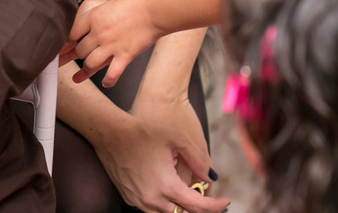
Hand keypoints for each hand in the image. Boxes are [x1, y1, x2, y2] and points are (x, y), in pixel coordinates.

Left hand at [64, 0, 161, 87]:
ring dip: (87, 69)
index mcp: (95, 16)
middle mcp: (99, 33)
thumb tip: (110, 3)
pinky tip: (106, 82)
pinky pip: (112, 74)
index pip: (72, 32)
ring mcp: (112, 46)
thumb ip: (109, 1)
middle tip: (74, 58)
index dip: (68, 40)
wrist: (159, 9)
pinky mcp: (125, 56)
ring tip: (84, 72)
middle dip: (76, 55)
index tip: (67, 44)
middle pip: (79, 50)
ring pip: (90, 64)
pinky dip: (108, 81)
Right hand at [94, 112, 227, 212]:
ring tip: (192, 197)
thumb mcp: (177, 139)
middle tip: (211, 201)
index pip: (198, 207)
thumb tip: (210, 178)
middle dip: (199, 209)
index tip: (226, 201)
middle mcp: (152, 199)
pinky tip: (170, 192)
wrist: (110, 133)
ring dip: (181, 208)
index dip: (216, 206)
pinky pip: (152, 209)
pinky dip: (165, 205)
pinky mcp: (129, 198)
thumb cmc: (144, 131)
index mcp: (167, 186)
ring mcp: (139, 201)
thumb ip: (198, 160)